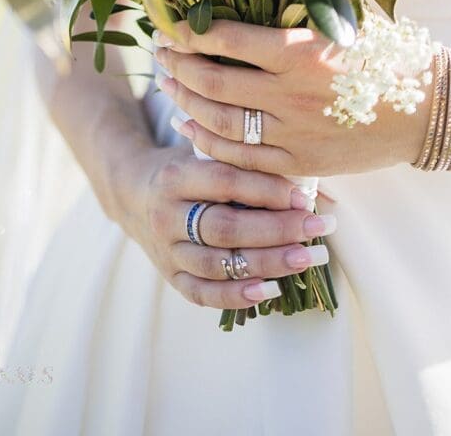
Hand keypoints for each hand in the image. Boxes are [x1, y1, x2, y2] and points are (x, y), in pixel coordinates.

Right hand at [114, 142, 334, 310]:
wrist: (133, 193)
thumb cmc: (185, 170)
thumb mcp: (204, 154)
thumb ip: (247, 165)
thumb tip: (314, 184)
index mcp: (174, 176)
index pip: (225, 181)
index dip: (267, 189)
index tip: (305, 196)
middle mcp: (166, 215)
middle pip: (224, 227)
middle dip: (275, 229)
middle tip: (317, 228)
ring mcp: (166, 250)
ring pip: (217, 264)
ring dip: (266, 263)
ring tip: (306, 258)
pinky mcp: (170, 277)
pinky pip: (203, 293)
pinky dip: (237, 295)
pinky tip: (271, 289)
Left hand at [153, 20, 433, 176]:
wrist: (427, 110)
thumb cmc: (383, 58)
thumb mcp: (339, 29)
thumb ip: (290, 25)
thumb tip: (235, 13)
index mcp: (301, 52)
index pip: (228, 39)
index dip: (190, 32)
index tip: (169, 24)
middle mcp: (292, 94)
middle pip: (215, 82)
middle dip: (179, 65)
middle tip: (160, 54)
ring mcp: (295, 133)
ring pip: (221, 122)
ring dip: (187, 102)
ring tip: (168, 85)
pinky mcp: (301, 163)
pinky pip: (241, 158)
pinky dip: (208, 142)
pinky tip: (189, 127)